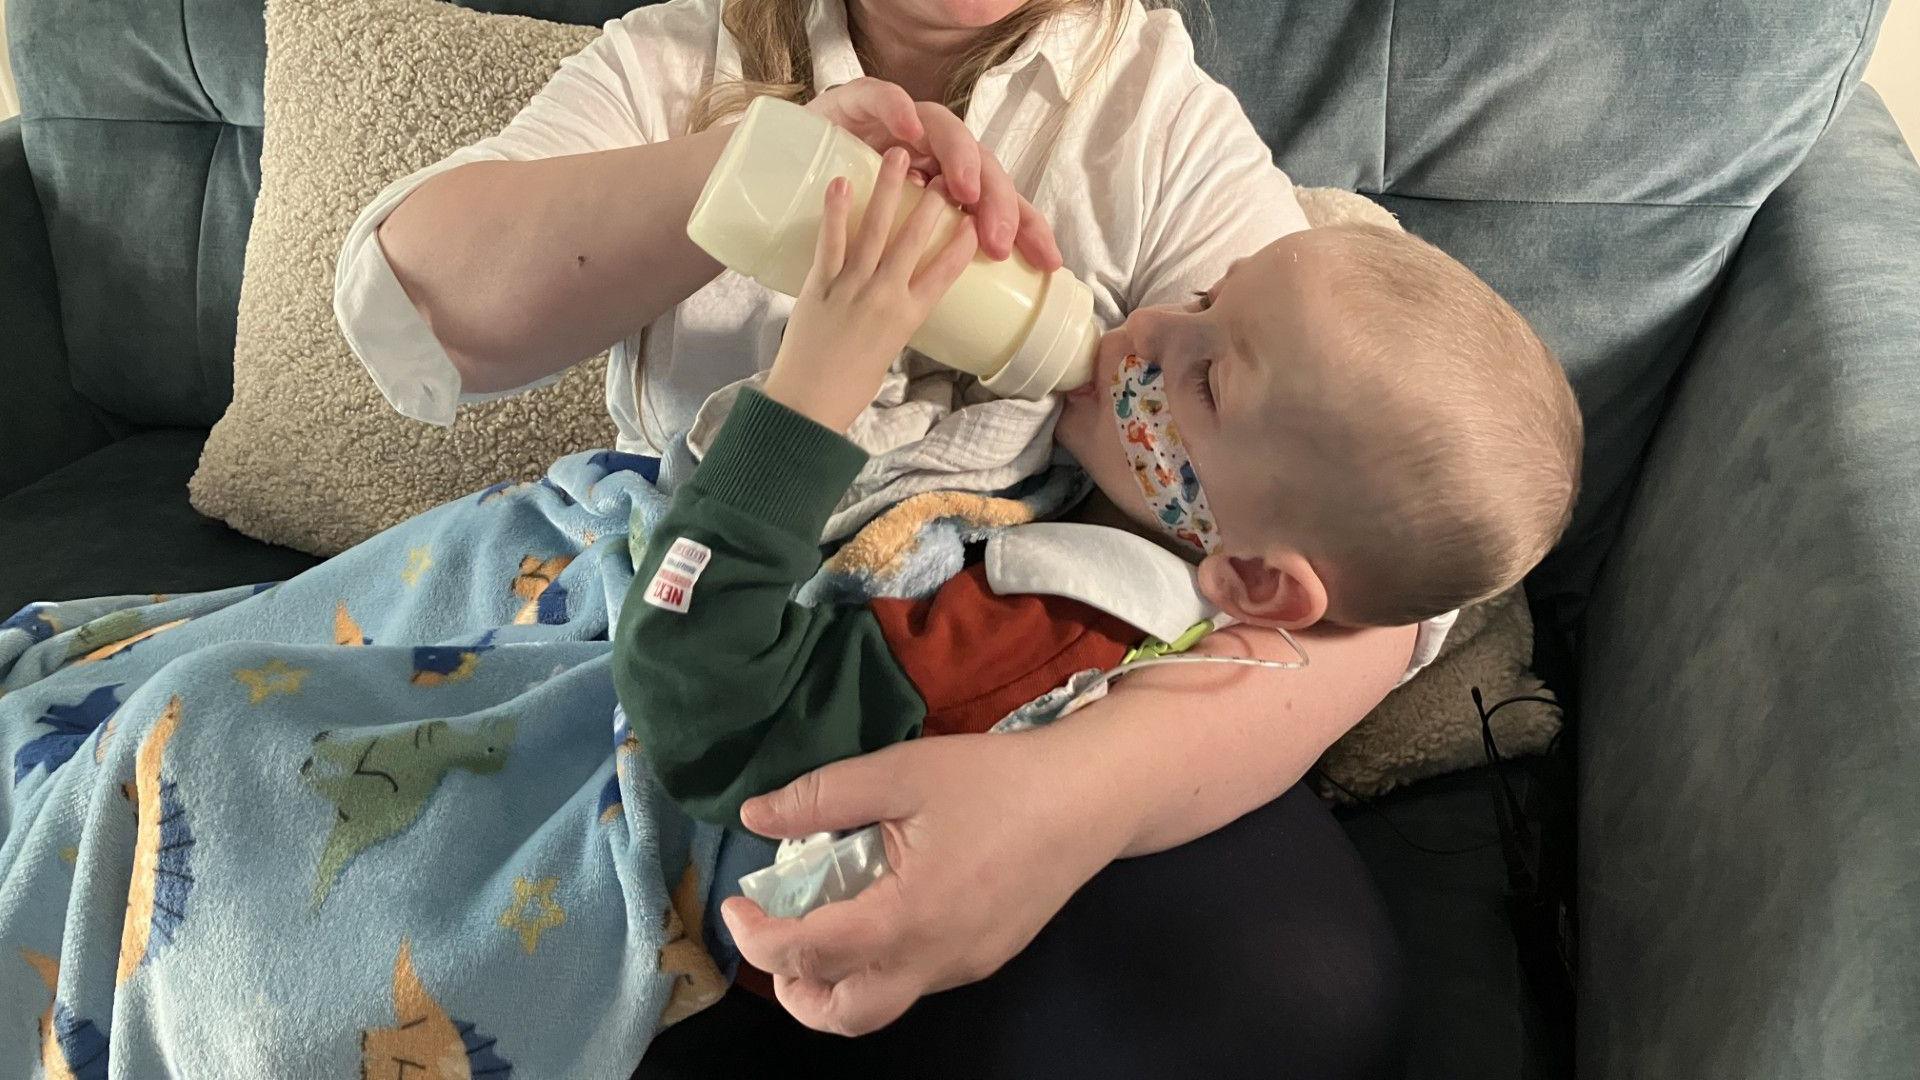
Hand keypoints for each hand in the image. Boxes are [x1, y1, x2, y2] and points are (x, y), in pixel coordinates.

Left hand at [721, 730, 1131, 1035]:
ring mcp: (963, 966)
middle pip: (843, 1016)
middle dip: (793, 988)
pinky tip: (880, 907)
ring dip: (835, 981)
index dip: (756, 934)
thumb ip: (822, 797)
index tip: (737, 899)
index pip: (807, 953)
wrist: (1089, 798)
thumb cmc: (995, 780)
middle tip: (776, 934)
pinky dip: (878, 962)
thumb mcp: (901, 772)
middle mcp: (934, 959)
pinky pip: (916, 981)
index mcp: (906, 917)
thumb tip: (755, 817)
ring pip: (881, 1005)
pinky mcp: (985, 958)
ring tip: (821, 925)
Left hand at [763, 148, 978, 430]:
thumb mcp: (888, 351)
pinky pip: (830, 241)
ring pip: (876, 231)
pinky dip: (835, 210)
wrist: (808, 408)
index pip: (945, 272)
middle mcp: (885, 298)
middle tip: (944, 172)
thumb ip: (894, 316)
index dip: (962, 242)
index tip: (975, 217)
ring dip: (889, 189)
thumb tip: (897, 290)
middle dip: (932, 203)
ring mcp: (852, 290)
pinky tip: (841, 180)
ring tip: (901, 155)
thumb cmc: (849, 388)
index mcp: (908, 318)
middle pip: (914, 241)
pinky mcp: (820, 287)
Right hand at [807, 78, 1062, 268]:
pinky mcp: (863, 100)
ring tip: (962, 189)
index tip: (1049, 262)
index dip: (1029, 226)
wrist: (788, 156)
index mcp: (952, 177)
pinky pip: (883, 100)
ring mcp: (905, 120)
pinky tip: (909, 132)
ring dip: (957, 157)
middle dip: (996, 200)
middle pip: (983, 164)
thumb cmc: (845, 212)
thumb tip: (955, 316)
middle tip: (997, 238)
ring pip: (945, 131)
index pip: (1002, 199)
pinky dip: (897, 112)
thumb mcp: (891, 243)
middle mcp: (937, 144)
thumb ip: (921, 266)